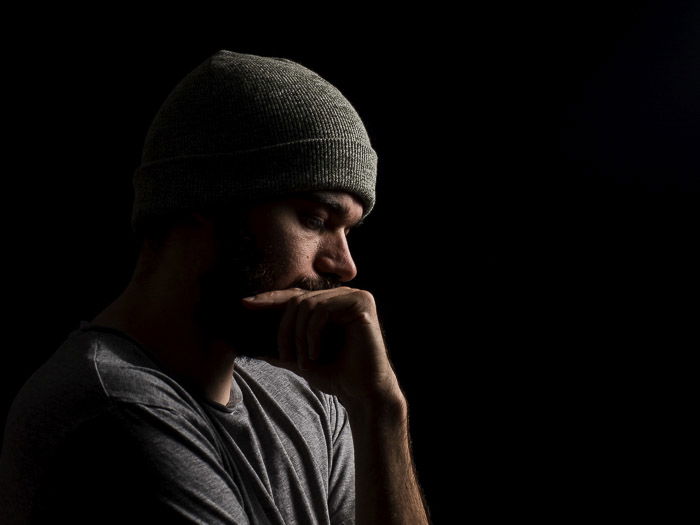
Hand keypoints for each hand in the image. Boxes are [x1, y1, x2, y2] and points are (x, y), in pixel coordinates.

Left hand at [241, 287, 402, 409]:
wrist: (362, 394)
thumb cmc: (335, 376)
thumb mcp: (301, 359)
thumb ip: (282, 350)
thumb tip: (253, 348)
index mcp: (331, 303)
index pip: (295, 296)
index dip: (270, 299)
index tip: (245, 303)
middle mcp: (343, 295)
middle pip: (297, 300)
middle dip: (286, 331)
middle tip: (287, 357)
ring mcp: (355, 296)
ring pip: (307, 305)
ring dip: (299, 336)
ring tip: (305, 360)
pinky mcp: (362, 303)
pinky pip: (322, 310)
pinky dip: (312, 335)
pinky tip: (316, 354)